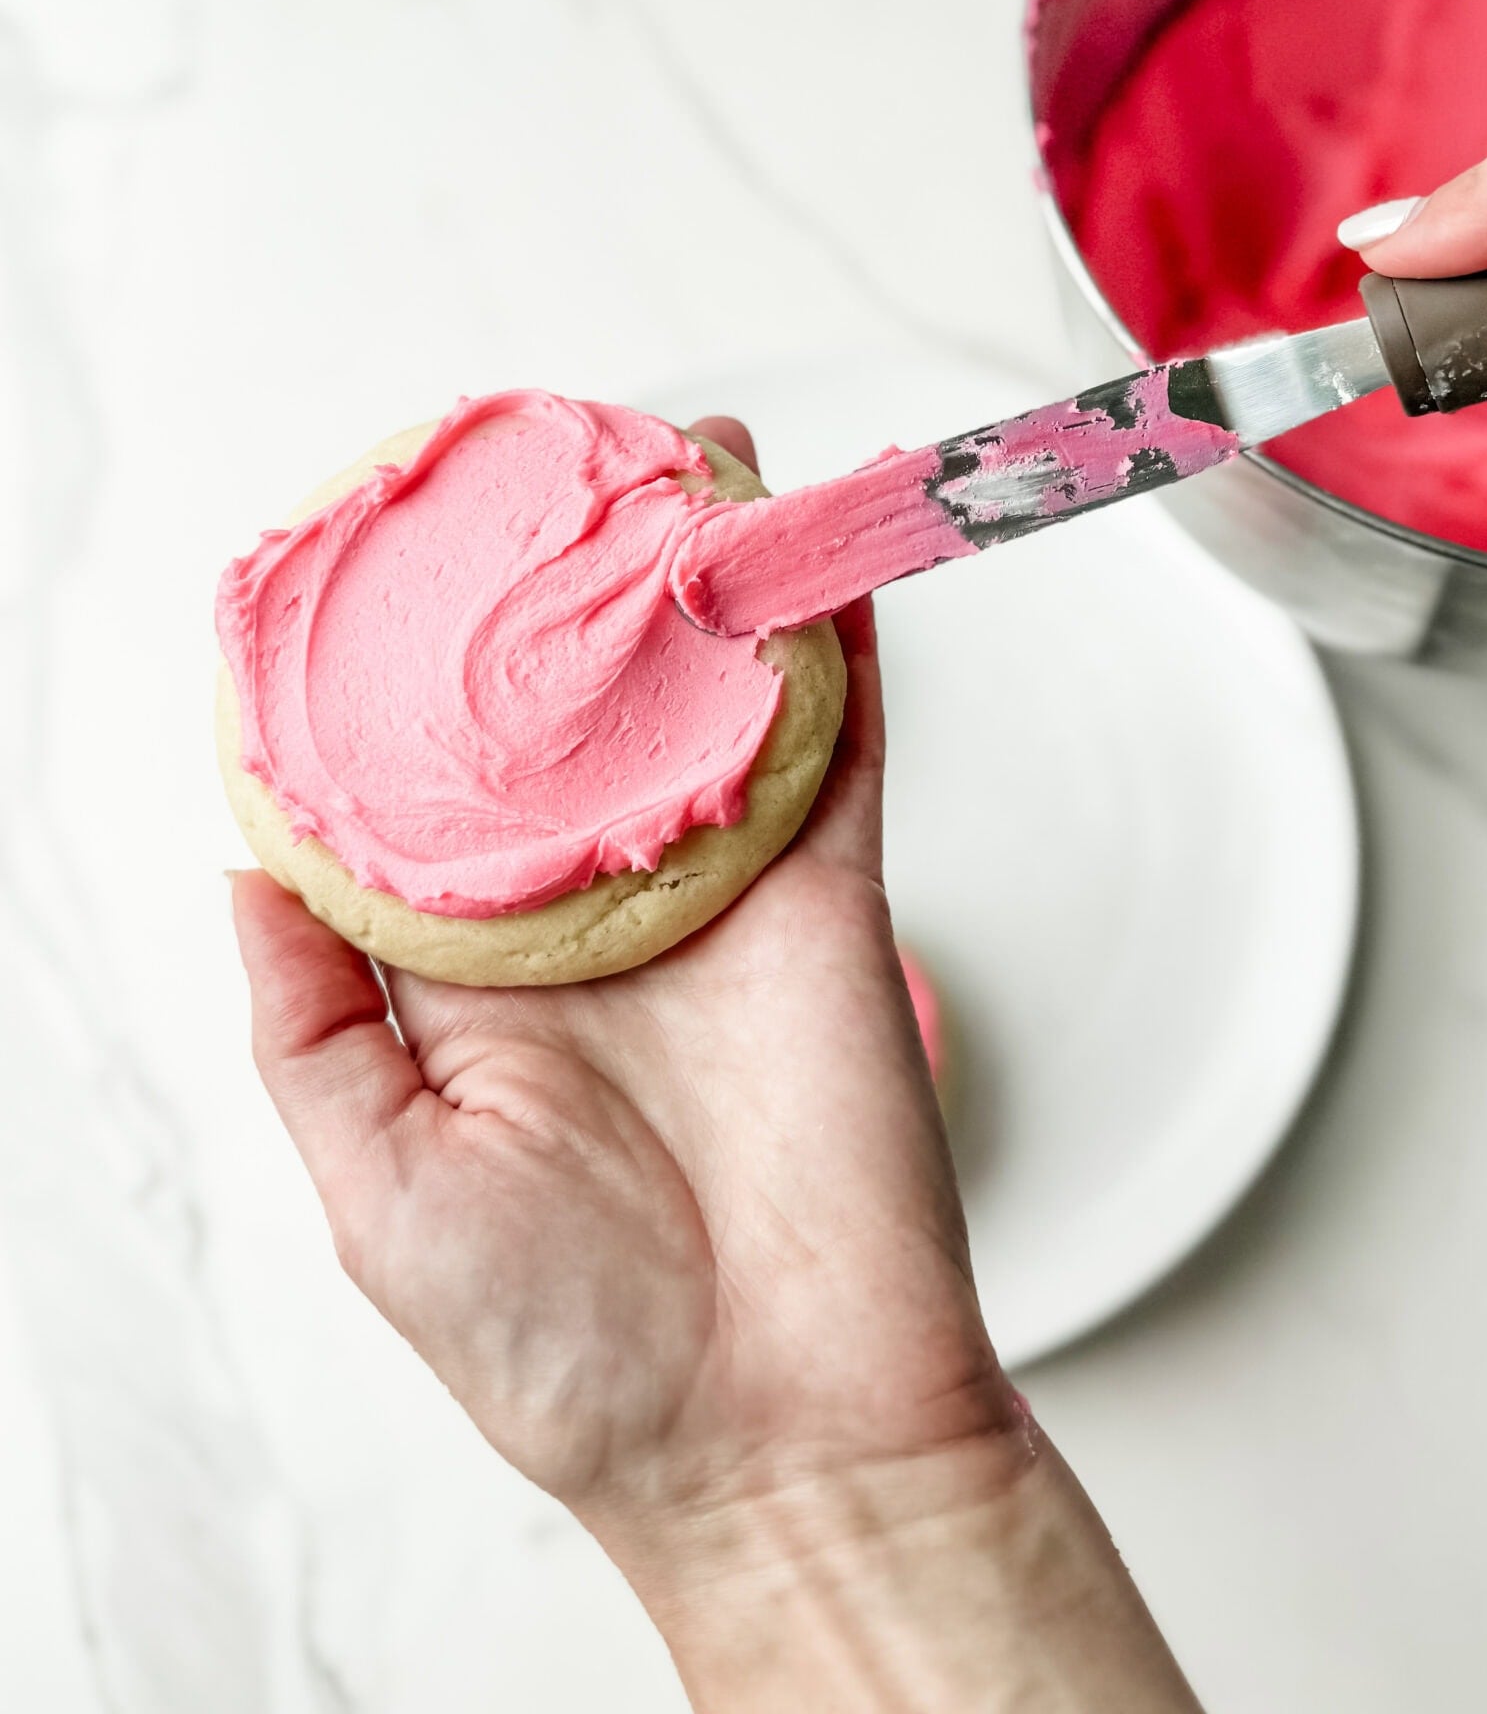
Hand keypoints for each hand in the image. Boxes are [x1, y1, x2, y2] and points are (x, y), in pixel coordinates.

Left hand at [232, 415, 1198, 1711]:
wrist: (778, 1436)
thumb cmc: (568, 1350)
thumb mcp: (375, 1187)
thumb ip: (308, 1019)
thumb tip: (239, 862)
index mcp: (478, 971)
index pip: (428, 784)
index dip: (402, 676)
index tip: (380, 562)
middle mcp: (597, 910)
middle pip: (577, 711)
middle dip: (565, 591)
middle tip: (547, 470)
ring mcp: (721, 893)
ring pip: (708, 697)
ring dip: (700, 582)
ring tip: (678, 462)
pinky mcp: (831, 901)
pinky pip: (834, 748)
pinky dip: (828, 646)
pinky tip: (797, 551)